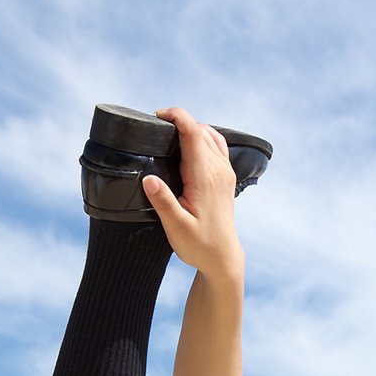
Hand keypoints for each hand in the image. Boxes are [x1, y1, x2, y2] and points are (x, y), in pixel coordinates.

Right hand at [143, 107, 243, 280]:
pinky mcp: (226, 177)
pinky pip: (216, 145)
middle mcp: (218, 169)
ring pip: (208, 135)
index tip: (157, 116)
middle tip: (155, 130)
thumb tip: (148, 178)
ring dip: (190, 128)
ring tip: (169, 135)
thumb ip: (163, 202)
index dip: (176, 116)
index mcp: (204, 176)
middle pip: (199, 129)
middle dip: (177, 122)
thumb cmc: (200, 246)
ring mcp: (225, 172)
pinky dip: (202, 137)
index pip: (193, 132)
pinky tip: (189, 144)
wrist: (223, 259)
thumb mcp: (176, 227)